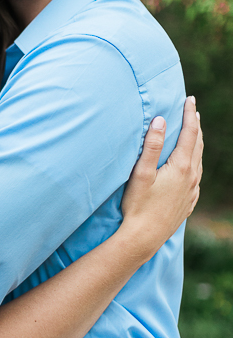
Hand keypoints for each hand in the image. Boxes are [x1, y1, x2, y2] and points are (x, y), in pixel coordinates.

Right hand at [119, 96, 202, 255]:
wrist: (144, 237)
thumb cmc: (138, 206)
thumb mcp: (141, 173)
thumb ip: (152, 146)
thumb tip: (161, 121)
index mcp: (182, 167)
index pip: (190, 133)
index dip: (189, 115)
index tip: (189, 100)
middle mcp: (192, 177)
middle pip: (198, 145)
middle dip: (195, 127)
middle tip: (193, 111)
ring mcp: (192, 191)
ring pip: (199, 161)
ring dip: (197, 145)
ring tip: (193, 135)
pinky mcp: (188, 202)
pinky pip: (196, 178)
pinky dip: (195, 164)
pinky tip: (191, 167)